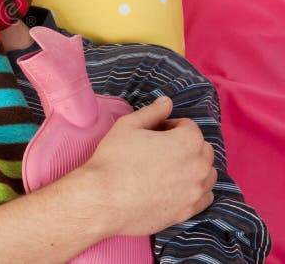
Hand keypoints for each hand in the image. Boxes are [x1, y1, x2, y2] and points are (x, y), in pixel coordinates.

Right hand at [81, 96, 216, 236]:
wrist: (104, 199)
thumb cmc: (114, 159)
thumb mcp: (128, 126)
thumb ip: (152, 112)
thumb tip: (167, 101)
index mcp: (188, 141)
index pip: (189, 126)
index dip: (169, 126)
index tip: (153, 133)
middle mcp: (199, 166)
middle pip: (203, 149)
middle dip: (186, 145)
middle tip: (159, 150)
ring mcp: (196, 191)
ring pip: (208, 173)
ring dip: (194, 167)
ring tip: (168, 169)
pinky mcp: (189, 211)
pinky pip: (204, 197)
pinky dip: (195, 189)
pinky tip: (174, 188)